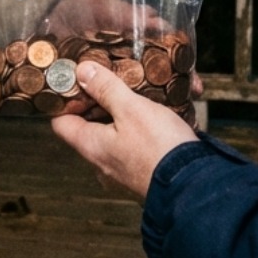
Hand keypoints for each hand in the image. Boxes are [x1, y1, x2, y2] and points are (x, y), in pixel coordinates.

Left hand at [51, 61, 197, 198]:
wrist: (195, 186)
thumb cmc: (159, 148)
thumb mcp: (131, 109)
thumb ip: (105, 89)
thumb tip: (82, 71)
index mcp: (91, 146)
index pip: (61, 122)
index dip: (65, 99)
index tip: (77, 80)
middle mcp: (103, 161)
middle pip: (90, 125)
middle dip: (101, 100)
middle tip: (113, 78)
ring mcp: (124, 168)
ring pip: (117, 132)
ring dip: (127, 111)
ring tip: (141, 91)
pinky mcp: (144, 169)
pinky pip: (137, 143)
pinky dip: (145, 126)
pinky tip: (161, 111)